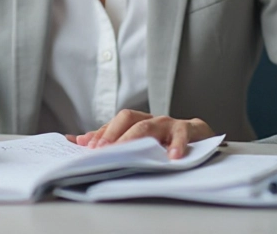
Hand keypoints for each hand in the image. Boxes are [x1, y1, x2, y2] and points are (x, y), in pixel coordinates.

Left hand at [73, 110, 213, 158]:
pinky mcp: (188, 129)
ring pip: (150, 125)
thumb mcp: (139, 142)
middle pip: (128, 119)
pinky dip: (176, 144)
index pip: (115, 123)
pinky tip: (172, 157)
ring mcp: (168, 124)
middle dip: (114, 133)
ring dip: (137, 138)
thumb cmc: (165, 141)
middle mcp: (150, 119)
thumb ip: (111, 141)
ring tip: (128, 152)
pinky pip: (181, 134)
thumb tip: (76, 140)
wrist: (200, 137)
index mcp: (137, 122)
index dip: (101, 133)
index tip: (87, 145)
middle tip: (104, 149)